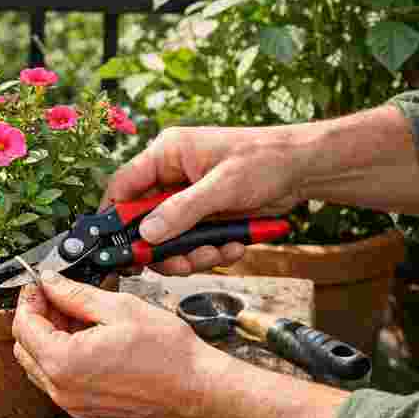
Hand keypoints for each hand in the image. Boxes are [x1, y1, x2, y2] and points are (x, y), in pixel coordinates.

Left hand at [11, 272, 231, 417]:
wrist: (197, 391)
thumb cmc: (167, 353)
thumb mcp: (119, 308)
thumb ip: (75, 294)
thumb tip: (50, 282)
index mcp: (64, 363)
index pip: (23, 326)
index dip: (29, 299)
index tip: (41, 284)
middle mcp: (62, 390)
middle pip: (25, 347)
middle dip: (37, 317)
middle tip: (60, 296)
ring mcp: (72, 404)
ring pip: (39, 364)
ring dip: (48, 337)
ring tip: (79, 316)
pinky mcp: (84, 410)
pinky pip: (57, 380)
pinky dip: (62, 356)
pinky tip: (87, 338)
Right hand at [105, 125, 306, 274]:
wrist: (304, 169)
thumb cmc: (266, 160)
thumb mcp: (223, 186)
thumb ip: (182, 211)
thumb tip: (146, 234)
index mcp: (167, 154)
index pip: (123, 185)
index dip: (114, 217)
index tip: (116, 246)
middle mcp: (171, 177)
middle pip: (144, 221)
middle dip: (161, 247)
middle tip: (178, 263)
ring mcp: (187, 199)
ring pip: (168, 238)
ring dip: (189, 254)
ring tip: (217, 253)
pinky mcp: (203, 216)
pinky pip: (191, 243)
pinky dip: (209, 252)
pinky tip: (232, 247)